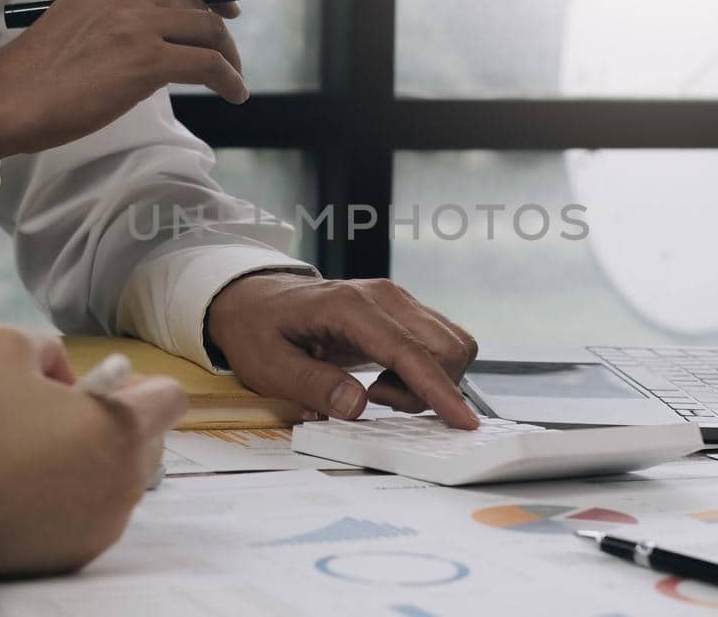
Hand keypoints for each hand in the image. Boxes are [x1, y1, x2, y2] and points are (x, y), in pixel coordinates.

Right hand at [0, 0, 246, 159]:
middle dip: (221, 33)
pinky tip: (234, 94)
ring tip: (233, 81)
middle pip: (199, 4)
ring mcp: (138, 22)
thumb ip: (121, 9)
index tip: (228, 5)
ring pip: (210, 32)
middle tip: (228, 59)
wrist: (10, 98)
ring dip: (230, 59)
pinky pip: (209, 65)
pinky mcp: (148, 60)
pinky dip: (230, 79)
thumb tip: (170, 28)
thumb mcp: (80, 14)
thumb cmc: (41, 68)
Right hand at [0, 326, 185, 578]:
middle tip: (58, 415)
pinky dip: (70, 497)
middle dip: (113, 421)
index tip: (101, 388)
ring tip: (33, 451)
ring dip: (91, 459)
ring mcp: (105, 523)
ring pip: (118, 478)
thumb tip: (63, 370)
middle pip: (147, 440)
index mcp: (123, 428)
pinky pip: (91, 513)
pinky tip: (24, 486)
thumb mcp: (4, 346)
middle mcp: (126, 482)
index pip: (171, 398)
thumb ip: (49, 344)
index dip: (139, 384)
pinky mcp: (77, 553)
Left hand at [206, 274, 479, 428]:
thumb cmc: (259, 329)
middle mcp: (385, 297)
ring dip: (429, 381)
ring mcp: (397, 301)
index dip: (438, 389)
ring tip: (379, 390)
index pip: (410, 351)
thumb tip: (357, 406)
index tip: (462, 422)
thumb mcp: (268, 365)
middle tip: (378, 399)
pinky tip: (385, 379)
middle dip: (430, 389)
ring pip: (451, 345)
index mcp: (351, 307)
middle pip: (446, 347)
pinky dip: (425, 372)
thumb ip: (312, 385)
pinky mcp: (402, 311)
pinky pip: (438, 344)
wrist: (254, 298)